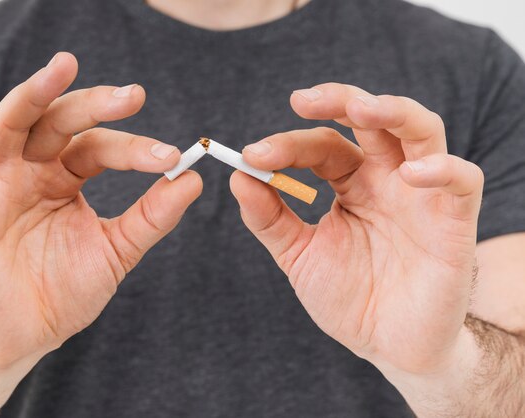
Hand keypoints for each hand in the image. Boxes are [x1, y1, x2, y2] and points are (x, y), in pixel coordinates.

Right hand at [0, 52, 201, 369]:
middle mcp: (34, 171)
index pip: (100, 148)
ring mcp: (0, 184)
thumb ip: (151, 216)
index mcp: (67, 179)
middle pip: (61, 122)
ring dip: (37, 93)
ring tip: (64, 66)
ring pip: (15, 125)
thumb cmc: (65, 291)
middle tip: (133, 95)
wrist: (23, 336)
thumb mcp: (117, 251)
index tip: (170, 156)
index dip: (134, 148)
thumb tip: (192, 179)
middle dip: (94, 104)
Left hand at [230, 83, 482, 375]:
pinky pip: (461, 180)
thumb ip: (270, 218)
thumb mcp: (300, 255)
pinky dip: (441, 168)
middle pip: (372, 120)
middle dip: (340, 102)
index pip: (323, 146)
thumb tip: (237, 176)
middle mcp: (387, 179)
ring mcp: (422, 194)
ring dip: (392, 112)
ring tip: (361, 109)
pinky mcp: (453, 220)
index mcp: (351, 183)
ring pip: (420, 130)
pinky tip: (410, 174)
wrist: (388, 347)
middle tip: (302, 100)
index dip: (288, 145)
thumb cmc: (348, 298)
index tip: (253, 156)